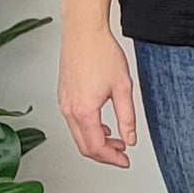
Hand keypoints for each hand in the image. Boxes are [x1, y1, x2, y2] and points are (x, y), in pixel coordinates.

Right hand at [58, 25, 137, 165]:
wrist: (83, 32)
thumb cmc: (101, 53)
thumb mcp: (123, 88)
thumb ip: (127, 118)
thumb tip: (129, 138)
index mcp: (84, 111)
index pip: (96, 147)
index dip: (112, 158)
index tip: (125, 160)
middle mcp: (69, 109)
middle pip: (84, 146)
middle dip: (104, 154)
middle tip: (122, 154)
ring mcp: (63, 103)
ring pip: (78, 135)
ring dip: (97, 142)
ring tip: (116, 140)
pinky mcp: (63, 96)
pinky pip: (73, 122)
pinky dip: (88, 130)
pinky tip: (103, 125)